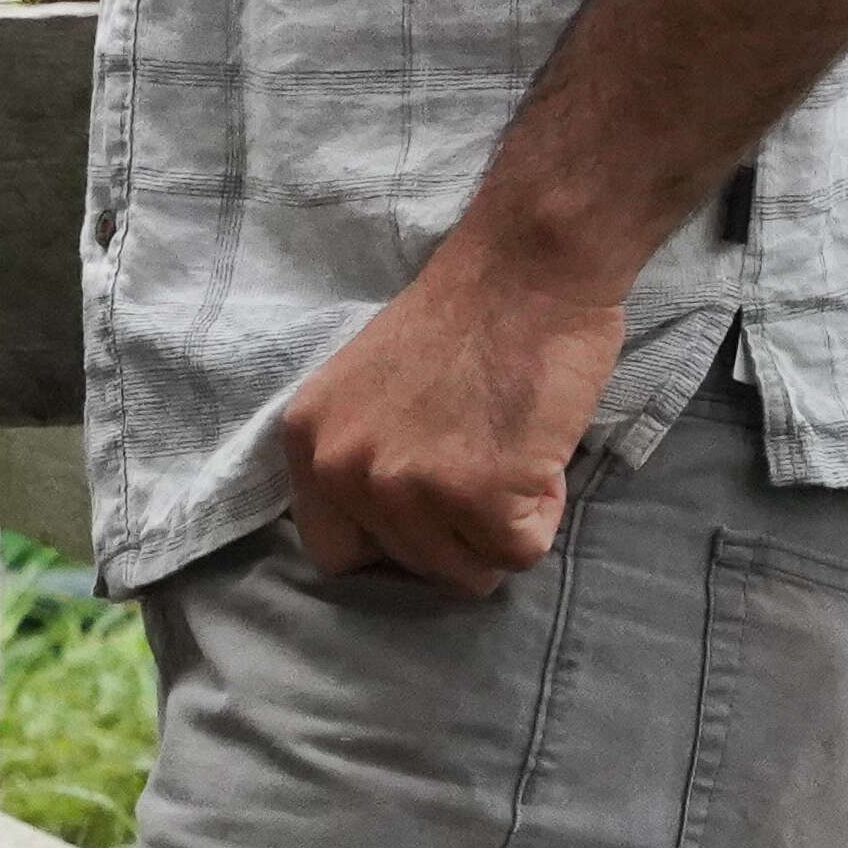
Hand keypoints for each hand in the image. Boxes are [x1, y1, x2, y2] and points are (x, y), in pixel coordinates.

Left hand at [274, 237, 627, 594]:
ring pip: (466, 572)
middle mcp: (340, 467)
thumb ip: (359, 457)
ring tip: (506, 452)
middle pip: (410, 566)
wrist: (522, 274)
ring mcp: (404, 485)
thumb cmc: (459, 325)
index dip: (391, 542)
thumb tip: (385, 534)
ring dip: (500, 525)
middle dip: (457, 530)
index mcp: (305, 440)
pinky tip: (534, 455)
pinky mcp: (476, 496)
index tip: (427, 511)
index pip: (334, 551)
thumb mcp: (363, 393)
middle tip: (482, 458)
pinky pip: (519, 553)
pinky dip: (541, 513)